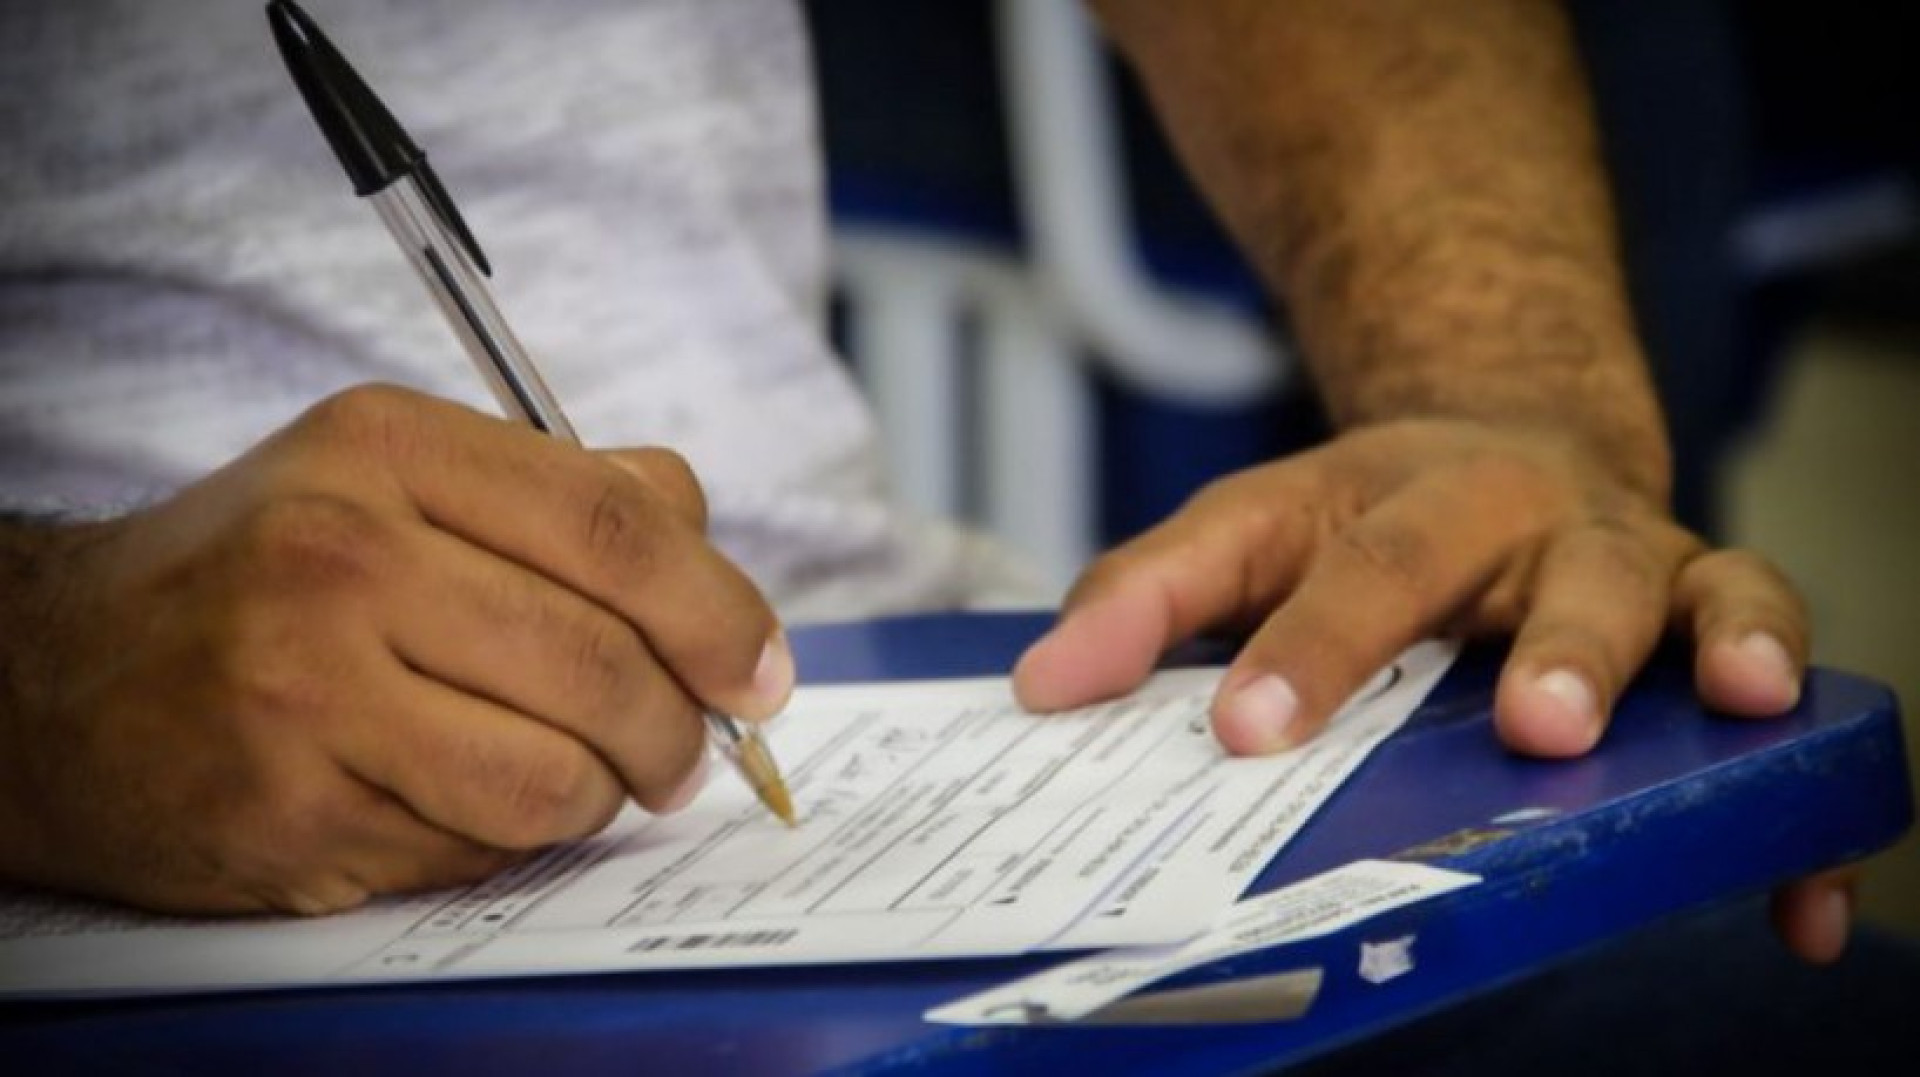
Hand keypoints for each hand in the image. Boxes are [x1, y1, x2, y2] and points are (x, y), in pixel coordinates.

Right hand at [0, 385, 792, 915]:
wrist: (54, 680)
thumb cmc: (262, 572)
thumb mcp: (393, 475)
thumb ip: (562, 493)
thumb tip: (709, 554)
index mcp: (386, 448)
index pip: (616, 529)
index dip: (721, 611)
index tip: (761, 672)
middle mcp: (340, 557)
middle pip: (603, 663)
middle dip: (679, 729)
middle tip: (687, 752)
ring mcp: (305, 692)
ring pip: (555, 777)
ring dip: (601, 797)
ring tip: (584, 780)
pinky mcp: (288, 812)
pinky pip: (477, 850)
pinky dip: (509, 840)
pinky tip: (468, 801)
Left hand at [1012, 418, 1842, 958]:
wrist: (1502, 442)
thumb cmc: (1368, 515)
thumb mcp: (1252, 526)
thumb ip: (1153, 592)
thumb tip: (1045, 680)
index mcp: (1415, 500)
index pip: (1358, 567)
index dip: (1308, 652)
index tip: (1249, 731)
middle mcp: (1544, 521)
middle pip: (1560, 565)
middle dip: (1560, 645)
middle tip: (1534, 723)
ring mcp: (1641, 561)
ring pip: (1704, 584)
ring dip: (1722, 643)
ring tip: (1731, 703)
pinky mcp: (1714, 610)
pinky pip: (1780, 664)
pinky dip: (1799, 777)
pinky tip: (1792, 889)